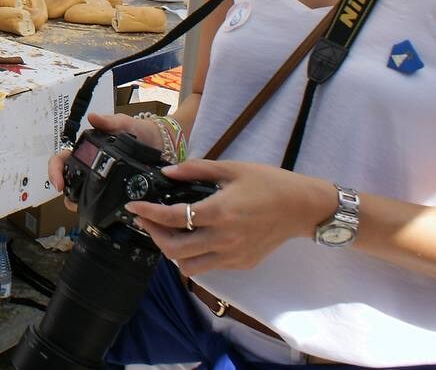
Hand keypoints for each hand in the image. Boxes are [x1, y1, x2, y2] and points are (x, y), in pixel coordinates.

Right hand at [47, 112, 166, 208]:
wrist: (159, 143)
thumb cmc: (137, 130)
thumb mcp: (123, 123)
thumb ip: (108, 122)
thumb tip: (91, 117)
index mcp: (85, 150)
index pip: (61, 159)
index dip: (55, 171)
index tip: (59, 185)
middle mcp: (88, 165)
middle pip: (68, 181)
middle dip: (66, 194)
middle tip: (72, 203)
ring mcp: (99, 179)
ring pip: (80, 194)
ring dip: (77, 203)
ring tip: (84, 209)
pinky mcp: (112, 190)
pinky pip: (99, 201)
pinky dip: (94, 207)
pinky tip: (99, 212)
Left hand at [124, 160, 336, 276]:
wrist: (303, 207)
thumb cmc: (268, 183)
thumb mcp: (231, 168)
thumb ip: (196, 169)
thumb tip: (167, 172)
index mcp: (220, 212)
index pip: (173, 218)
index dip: (148, 213)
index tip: (133, 207)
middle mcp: (224, 239)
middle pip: (174, 250)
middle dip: (154, 235)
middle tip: (146, 219)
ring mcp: (233, 256)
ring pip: (188, 266)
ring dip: (172, 251)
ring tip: (167, 231)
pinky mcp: (241, 264)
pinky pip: (208, 267)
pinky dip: (193, 256)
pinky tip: (193, 237)